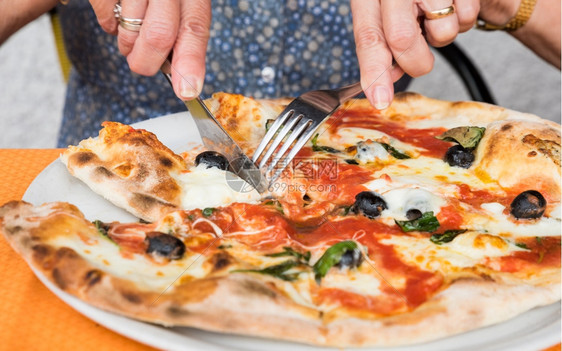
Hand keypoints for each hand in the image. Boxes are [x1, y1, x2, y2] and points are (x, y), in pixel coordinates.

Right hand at [90, 0, 210, 99]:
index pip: (195, 26)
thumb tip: (186, 80)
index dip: (191, 62)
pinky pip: (105, 15)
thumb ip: (184, 33)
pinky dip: (107, 25)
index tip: (187, 91)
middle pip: (160, 34)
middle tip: (142, 67)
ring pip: (130, 27)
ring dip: (127, 44)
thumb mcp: (180, 3)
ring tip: (129, 37)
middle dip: (148, 62)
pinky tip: (114, 18)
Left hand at [351, 0, 479, 108]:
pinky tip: (454, 4)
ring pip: (441, 33)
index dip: (373, 71)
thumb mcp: (388, 13)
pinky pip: (467, 17)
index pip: (368, 36)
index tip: (380, 100)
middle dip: (414, 62)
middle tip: (419, 59)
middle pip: (401, 39)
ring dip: (442, 37)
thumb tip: (387, 80)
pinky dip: (463, 19)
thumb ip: (383, 44)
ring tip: (436, 16)